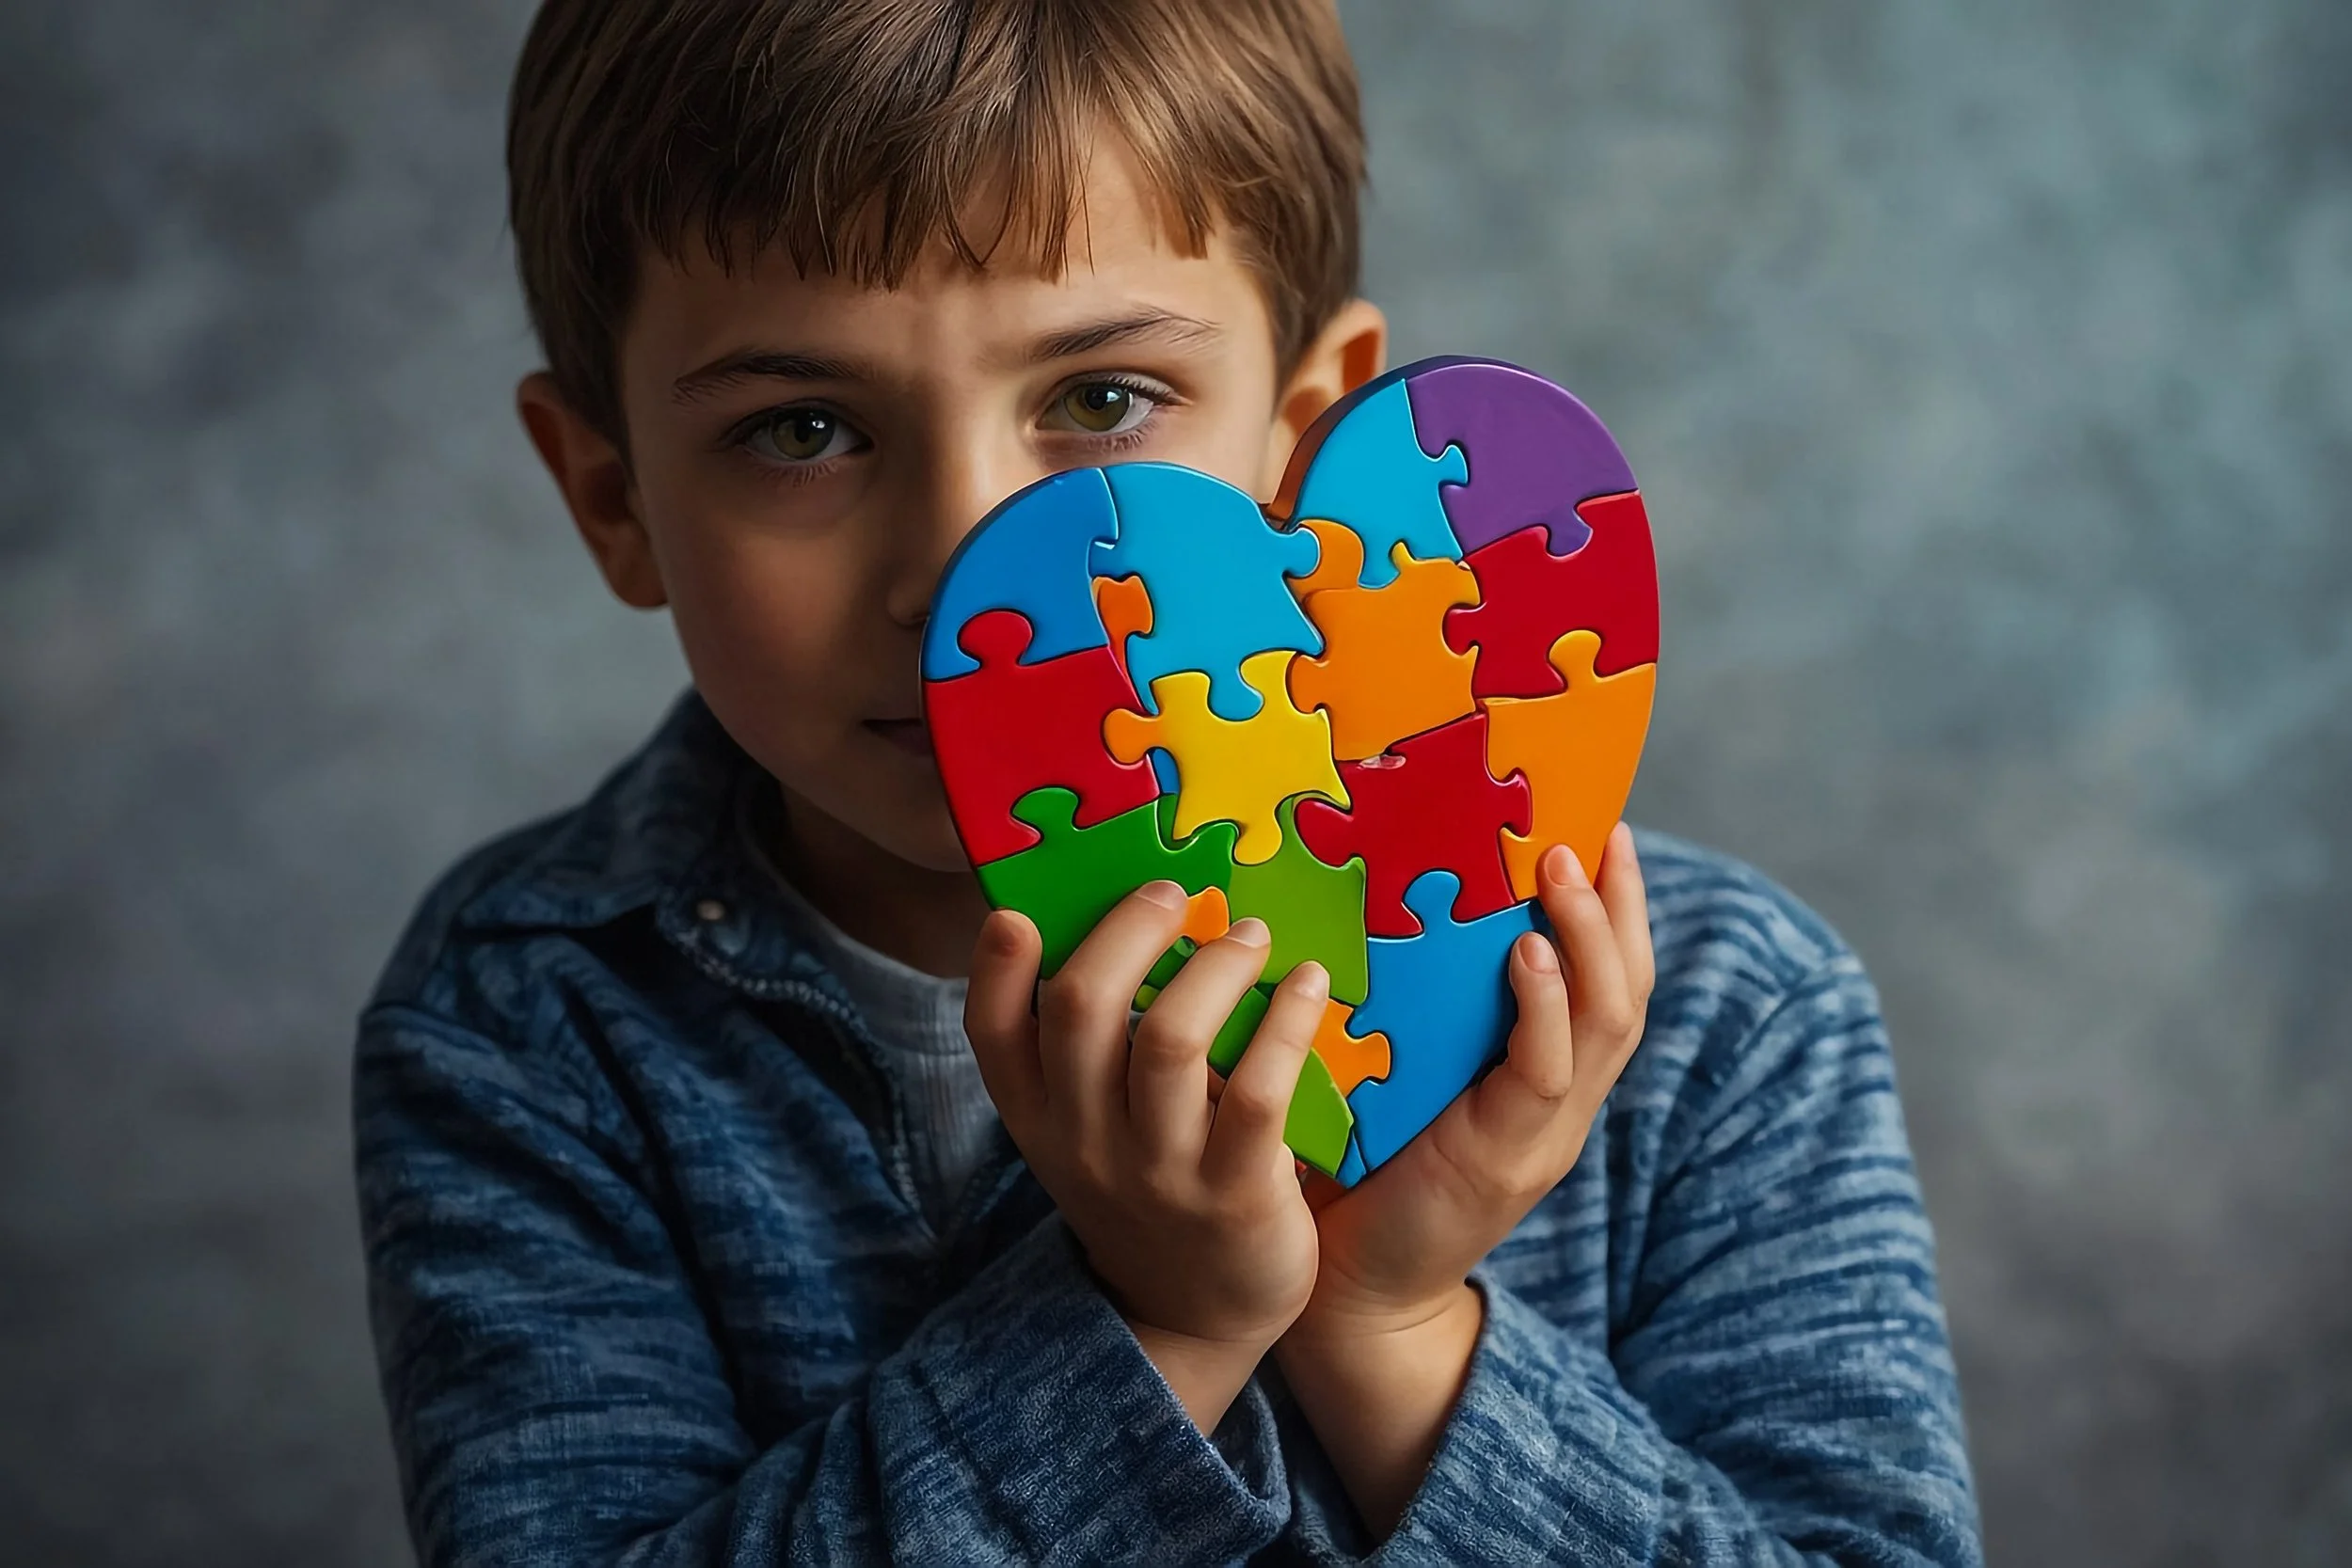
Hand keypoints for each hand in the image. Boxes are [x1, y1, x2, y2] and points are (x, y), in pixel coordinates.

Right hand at [966, 882, 1328, 1430]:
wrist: (1195, 1315)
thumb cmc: (1147, 1185)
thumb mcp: (1088, 1125)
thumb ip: (1087, 1044)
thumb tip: (1117, 919)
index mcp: (1039, 1115)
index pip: (991, 1033)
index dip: (995, 969)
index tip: (1020, 914)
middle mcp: (1086, 1141)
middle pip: (1080, 1008)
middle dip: (1129, 930)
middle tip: (1174, 895)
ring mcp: (1159, 1171)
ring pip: (1169, 1040)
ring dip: (1215, 968)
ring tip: (1250, 934)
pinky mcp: (1236, 1194)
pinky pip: (1257, 1092)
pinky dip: (1286, 1023)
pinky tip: (1308, 985)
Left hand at [1273, 824, 1653, 1532]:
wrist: (1344, 1294)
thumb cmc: (1354, 1164)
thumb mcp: (1395, 1065)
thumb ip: (1407, 1001)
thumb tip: (1364, 887)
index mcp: (1537, 1073)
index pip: (1604, 978)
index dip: (1614, 906)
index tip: (1603, 825)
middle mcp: (1558, 1100)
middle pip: (1628, 990)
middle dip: (1618, 908)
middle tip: (1596, 833)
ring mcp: (1543, 1133)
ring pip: (1604, 1025)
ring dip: (1589, 941)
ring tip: (1565, 874)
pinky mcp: (1507, 1161)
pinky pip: (1545, 1073)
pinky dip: (1543, 1010)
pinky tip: (1526, 957)